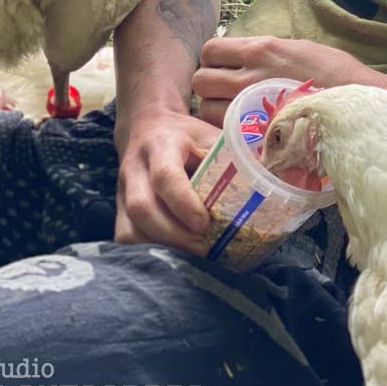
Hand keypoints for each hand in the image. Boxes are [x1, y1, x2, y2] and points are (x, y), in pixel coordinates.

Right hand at [114, 107, 219, 253]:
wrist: (147, 128)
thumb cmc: (186, 136)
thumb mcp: (209, 135)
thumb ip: (231, 155)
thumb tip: (267, 180)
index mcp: (161, 145)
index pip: (166, 176)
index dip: (184, 203)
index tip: (205, 223)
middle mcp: (135, 168)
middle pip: (142, 207)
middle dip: (173, 234)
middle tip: (203, 247)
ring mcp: (122, 191)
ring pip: (129, 227)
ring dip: (161, 247)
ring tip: (192, 256)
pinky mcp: (119, 209)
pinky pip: (125, 237)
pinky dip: (149, 251)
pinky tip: (174, 256)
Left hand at [192, 35, 386, 128]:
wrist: (359, 102)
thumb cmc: (336, 74)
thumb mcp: (299, 49)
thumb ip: (267, 54)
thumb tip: (246, 60)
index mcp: (261, 48)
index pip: (210, 49)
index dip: (212, 62)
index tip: (224, 71)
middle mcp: (250, 74)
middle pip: (200, 80)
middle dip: (209, 89)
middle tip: (226, 96)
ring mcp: (252, 105)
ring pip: (207, 109)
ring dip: (216, 113)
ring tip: (237, 117)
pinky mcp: (257, 132)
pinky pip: (224, 132)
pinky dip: (228, 133)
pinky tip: (246, 133)